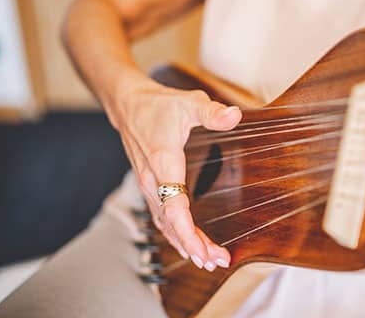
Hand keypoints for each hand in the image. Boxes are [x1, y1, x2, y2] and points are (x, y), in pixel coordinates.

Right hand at [111, 79, 241, 270]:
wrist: (129, 105)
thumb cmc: (159, 105)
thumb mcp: (189, 102)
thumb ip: (212, 112)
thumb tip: (235, 115)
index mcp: (163, 161)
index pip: (173, 205)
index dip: (187, 231)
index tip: (203, 251)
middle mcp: (152, 180)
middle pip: (171, 222)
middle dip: (193, 246)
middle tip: (217, 262)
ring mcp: (149, 186)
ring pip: (166, 223)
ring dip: (186, 244)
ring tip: (209, 261)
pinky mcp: (150, 187)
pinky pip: (162, 217)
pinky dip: (176, 234)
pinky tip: (189, 247)